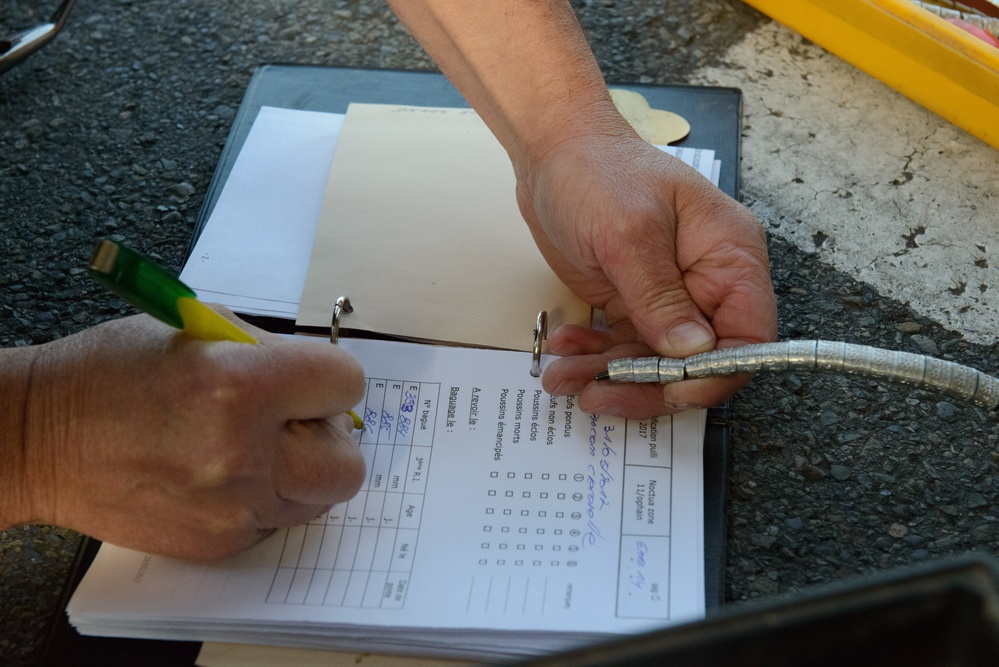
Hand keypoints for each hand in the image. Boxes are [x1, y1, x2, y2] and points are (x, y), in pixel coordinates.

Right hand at [11, 310, 364, 559]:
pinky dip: (265, 498)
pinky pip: (275, 521)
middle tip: (297, 422)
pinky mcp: (216, 543)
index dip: (330, 378)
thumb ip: (269, 354)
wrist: (37, 441)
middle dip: (330, 437)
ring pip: (317, 498)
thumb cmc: (109, 373)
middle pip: (348, 464)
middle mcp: (242, 455)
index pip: (345, 385)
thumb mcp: (195, 331)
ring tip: (255, 447)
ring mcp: (231, 509)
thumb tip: (323, 381)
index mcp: (240, 387)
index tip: (312, 381)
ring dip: (301, 471)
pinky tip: (223, 475)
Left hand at [517, 132, 777, 418]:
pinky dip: (595, 357)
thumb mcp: (629, 232)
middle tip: (597, 394)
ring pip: (655, 361)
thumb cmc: (598, 171)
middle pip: (699, 361)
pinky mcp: (634, 303)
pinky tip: (565, 350)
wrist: (554, 150)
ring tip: (562, 377)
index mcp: (730, 256)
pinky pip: (624, 347)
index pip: (748, 335)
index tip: (671, 391)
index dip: (716, 374)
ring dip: (609, 375)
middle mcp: (707, 282)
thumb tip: (692, 353)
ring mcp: (670, 296)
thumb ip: (660, 297)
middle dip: (647, 384)